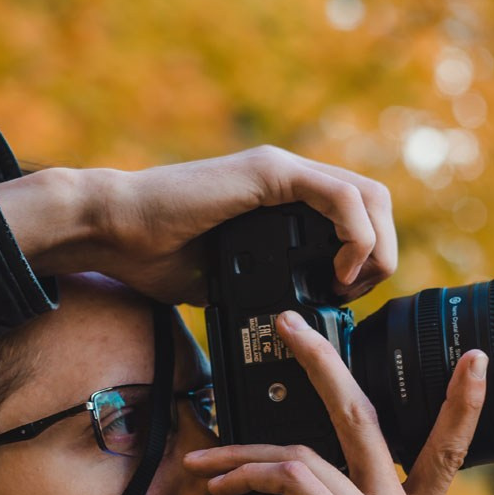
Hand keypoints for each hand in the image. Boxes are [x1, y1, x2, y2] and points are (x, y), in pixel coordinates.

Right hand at [0, 147, 396, 304]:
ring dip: (376, 246)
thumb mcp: (223, 281)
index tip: (341, 299)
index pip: (354, 216)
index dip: (365, 258)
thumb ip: (259, 288)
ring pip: (369, 196)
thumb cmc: (152, 255)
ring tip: (347, 285)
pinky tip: (334, 272)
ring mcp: (282, 172)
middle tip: (350, 295)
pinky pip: (342, 197)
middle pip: (375, 203)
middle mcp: (288, 179)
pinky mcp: (271, 173)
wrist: (113, 230)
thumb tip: (285, 323)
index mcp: (280, 201)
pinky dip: (354, 237)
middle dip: (380, 254)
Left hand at [183, 311, 487, 494]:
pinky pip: (288, 479)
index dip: (463, 407)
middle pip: (366, 417)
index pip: (445, 452)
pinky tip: (220, 488)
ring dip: (243, 452)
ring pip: (302, 452)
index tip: (477, 360)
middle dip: (326, 362)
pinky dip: (247, 476)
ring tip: (204, 464)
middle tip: (291, 324)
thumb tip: (280, 482)